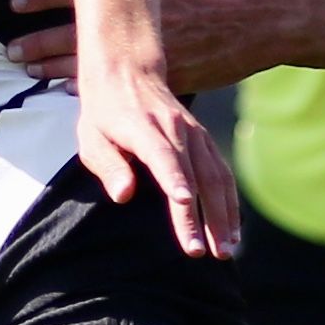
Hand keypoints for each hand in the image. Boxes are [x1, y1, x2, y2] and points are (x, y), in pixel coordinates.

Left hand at [12, 0, 261, 94]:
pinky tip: (66, 93)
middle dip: (37, 42)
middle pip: (72, 32)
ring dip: (55, 67)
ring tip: (29, 72)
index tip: (13, 4)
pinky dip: (90, 90)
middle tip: (10, 51)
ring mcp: (143, 51)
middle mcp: (131, 20)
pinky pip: (116, 87)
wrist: (254, 23)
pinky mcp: (161, 77)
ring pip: (88, 63)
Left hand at [71, 57, 241, 258]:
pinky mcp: (204, 140)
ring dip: (223, 215)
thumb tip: (123, 195)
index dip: (174, 177)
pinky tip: (232, 230)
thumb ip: (108, 166)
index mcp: (143, 128)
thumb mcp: (92, 137)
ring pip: (216, 177)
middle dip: (203, 215)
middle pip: (195, 174)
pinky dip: (230, 203)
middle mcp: (176, 129)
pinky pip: (223, 173)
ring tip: (225, 250)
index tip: (183, 201)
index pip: (162, 155)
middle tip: (205, 252)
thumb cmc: (105, 114)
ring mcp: (195, 134)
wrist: (129, 72)